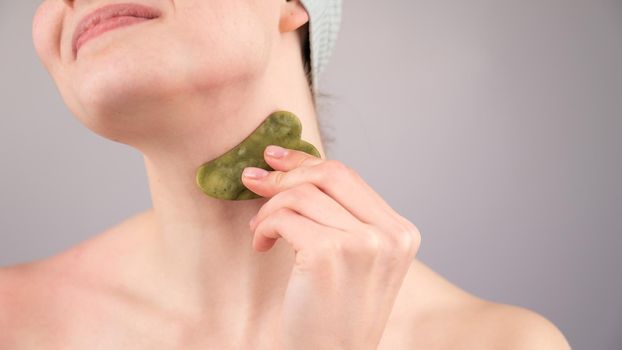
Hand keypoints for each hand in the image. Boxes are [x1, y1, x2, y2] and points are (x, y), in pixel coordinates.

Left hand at [241, 145, 420, 349]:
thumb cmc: (335, 315)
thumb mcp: (355, 260)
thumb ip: (340, 215)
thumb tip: (294, 167)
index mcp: (401, 232)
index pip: (349, 177)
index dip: (307, 162)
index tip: (277, 157)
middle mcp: (390, 235)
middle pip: (329, 174)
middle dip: (286, 174)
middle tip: (255, 181)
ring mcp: (364, 243)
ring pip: (301, 195)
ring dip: (269, 209)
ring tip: (260, 231)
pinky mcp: (329, 253)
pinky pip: (284, 217)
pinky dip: (264, 226)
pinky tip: (261, 244)